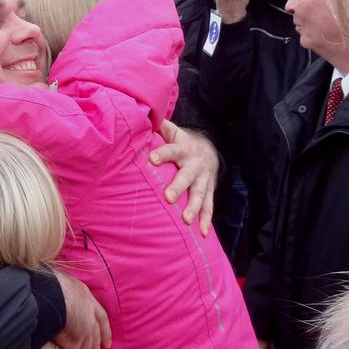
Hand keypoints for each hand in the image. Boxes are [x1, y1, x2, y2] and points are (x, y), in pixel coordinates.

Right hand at [52, 272, 111, 348]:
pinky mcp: (73, 343)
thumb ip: (63, 288)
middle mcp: (89, 317)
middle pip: (95, 340)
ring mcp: (83, 331)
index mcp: (87, 298)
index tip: (107, 344)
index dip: (105, 331)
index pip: (101, 316)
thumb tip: (56, 293)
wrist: (53, 294)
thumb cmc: (53, 282)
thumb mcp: (62, 280)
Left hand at [149, 120, 217, 236]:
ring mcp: (203, 180)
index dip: (163, 154)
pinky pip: (209, 207)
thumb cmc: (181, 142)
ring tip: (186, 220)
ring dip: (193, 208)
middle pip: (186, 176)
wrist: (208, 151)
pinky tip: (202, 233)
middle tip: (168, 197)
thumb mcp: (172, 131)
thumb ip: (158, 126)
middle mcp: (194, 165)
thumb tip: (140, 115)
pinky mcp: (208, 192)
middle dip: (178, 186)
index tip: (151, 159)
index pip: (172, 150)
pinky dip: (206, 220)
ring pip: (199, 194)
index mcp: (183, 148)